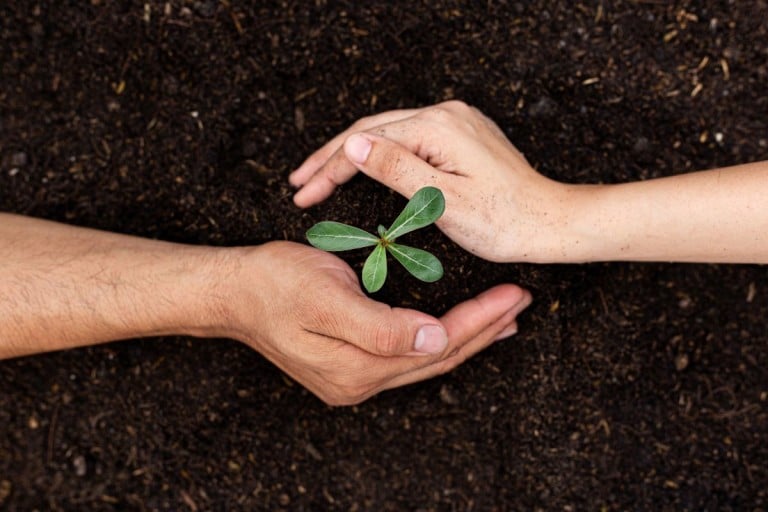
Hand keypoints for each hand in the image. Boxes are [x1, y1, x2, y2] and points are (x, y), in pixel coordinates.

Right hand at [221, 241, 530, 404]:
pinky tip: (453, 329)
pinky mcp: (349, 366)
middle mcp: (359, 382)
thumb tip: (435, 341)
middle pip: (438, 359)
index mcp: (356, 368)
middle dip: (483, 329)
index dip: (478, 320)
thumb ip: (379, 326)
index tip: (512, 294)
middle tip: (520, 301)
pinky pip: (406, 357)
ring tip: (502, 319)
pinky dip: (437, 340)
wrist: (233, 294)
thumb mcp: (325, 296)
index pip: (436, 346)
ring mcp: (353, 379)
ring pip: (425, 361)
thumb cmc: (274, 284)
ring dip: (467, 337)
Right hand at [290, 101, 573, 262]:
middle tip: (299, 183)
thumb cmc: (504, 221)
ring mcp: (455, 122)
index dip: (330, 168)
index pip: (367, 142)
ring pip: (388, 132)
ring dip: (352, 154)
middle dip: (331, 157)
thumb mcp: (443, 201)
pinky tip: (362, 166)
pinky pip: (409, 138)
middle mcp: (446, 115)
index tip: (303, 194)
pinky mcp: (461, 136)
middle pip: (372, 130)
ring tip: (320, 176)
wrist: (551, 222)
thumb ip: (395, 169)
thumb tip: (352, 144)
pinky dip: (380, 154)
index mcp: (438, 128)